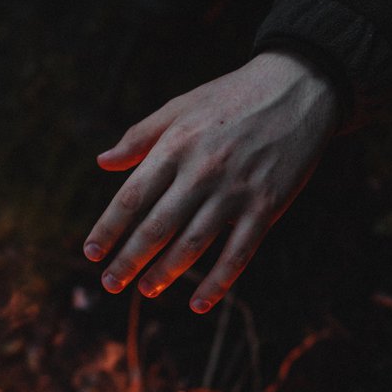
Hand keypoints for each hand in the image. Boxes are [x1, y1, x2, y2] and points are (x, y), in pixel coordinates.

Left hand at [84, 51, 339, 312]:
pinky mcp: (266, 206)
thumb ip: (140, 136)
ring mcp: (235, 191)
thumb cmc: (232, 98)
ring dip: (165, 273)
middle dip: (129, 260)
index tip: (91, 253)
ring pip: (192, 245)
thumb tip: (103, 162)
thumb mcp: (181, 106)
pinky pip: (238, 254)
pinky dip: (217, 283)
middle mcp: (202, 171)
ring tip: (146, 290)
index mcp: (176, 146)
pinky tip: (199, 304)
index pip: (132, 197)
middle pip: (156, 227)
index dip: (109, 229)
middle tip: (110, 283)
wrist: (299, 87)